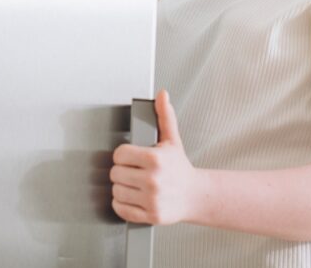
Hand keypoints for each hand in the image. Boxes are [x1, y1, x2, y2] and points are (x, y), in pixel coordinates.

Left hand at [110, 89, 203, 225]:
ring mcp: (151, 199)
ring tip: (133, 184)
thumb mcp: (172, 140)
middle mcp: (153, 180)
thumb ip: (165, 116)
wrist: (194, 195)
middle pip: (115, 173)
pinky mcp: (150, 215)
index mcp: (155, 159)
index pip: (119, 155)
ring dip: (121, 188)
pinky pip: (121, 209)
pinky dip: (122, 204)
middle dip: (122, 171)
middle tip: (132, 171)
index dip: (123, 155)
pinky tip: (132, 197)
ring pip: (116, 191)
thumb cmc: (180, 168)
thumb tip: (162, 95)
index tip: (129, 157)